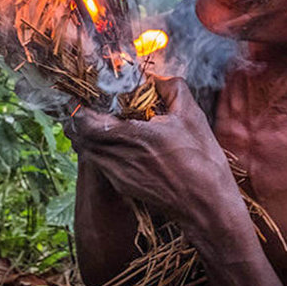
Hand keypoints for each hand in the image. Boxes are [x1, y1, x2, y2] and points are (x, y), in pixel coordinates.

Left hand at [66, 76, 237, 223]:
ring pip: (87, 151)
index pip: (85, 121)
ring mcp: (118, 175)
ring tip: (99, 120)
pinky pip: (99, 163)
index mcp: (133, 137)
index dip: (80, 107)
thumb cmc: (202, 162)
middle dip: (79, 119)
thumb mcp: (192, 116)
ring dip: (87, 135)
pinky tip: (115, 141)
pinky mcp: (123, 186)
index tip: (85, 95)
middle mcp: (119, 158)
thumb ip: (172, 88)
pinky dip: (99, 149)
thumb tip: (156, 79)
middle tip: (88, 105)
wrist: (207, 207)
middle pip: (79, 136)